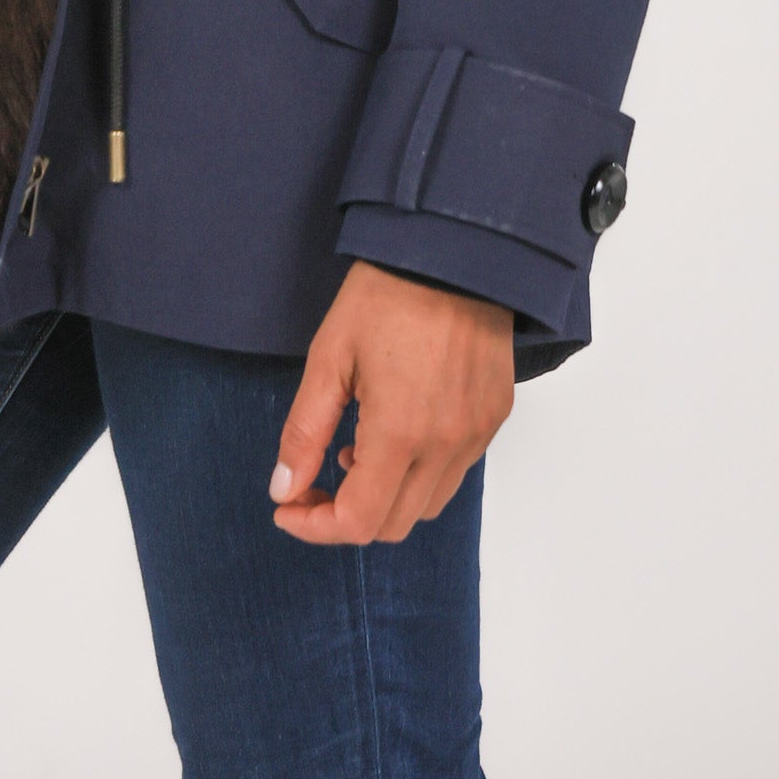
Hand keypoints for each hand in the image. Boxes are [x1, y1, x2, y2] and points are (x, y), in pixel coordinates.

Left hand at [269, 258, 513, 544]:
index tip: (288, 508)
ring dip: (386, 496)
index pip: (359, 522)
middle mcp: (446, 444)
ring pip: (427, 505)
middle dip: (346, 515)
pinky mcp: (494, 417)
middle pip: (392, 524)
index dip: (315, 528)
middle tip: (315, 480)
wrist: (454, 250)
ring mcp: (476, 433)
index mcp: (399, 432)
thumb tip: (284, 490)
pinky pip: (456, 472)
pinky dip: (421, 472)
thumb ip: (305, 431)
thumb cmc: (386, 295)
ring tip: (357, 448)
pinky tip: (397, 431)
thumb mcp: (329, 357)